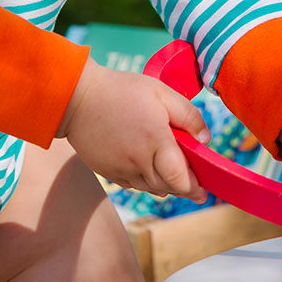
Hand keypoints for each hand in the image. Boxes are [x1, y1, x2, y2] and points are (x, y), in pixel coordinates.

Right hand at [57, 58, 210, 201]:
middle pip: (167, 187)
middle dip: (184, 189)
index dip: (194, 187)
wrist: (76, 98)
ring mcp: (121, 169)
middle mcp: (138, 161)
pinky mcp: (107, 172)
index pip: (179, 178)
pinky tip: (150, 171)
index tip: (203, 190)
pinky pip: (133, 185)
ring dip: (165, 186)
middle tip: (196, 189)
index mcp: (155, 141)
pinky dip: (145, 181)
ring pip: (150, 188)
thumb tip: (205, 140)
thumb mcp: (162, 93)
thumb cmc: (121, 91)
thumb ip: (189, 116)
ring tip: (174, 178)